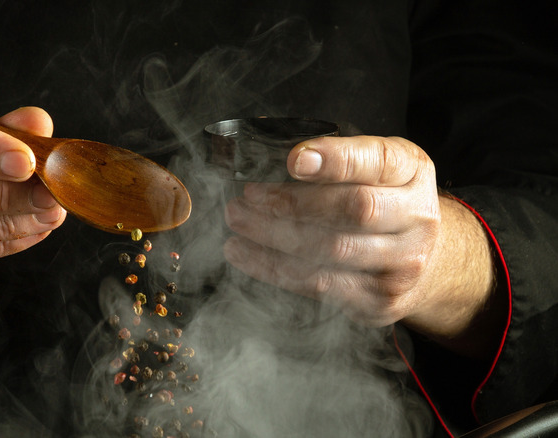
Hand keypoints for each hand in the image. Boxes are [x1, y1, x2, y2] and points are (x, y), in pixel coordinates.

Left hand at [224, 136, 496, 344]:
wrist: (427, 258)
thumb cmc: (384, 200)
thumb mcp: (374, 164)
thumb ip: (338, 157)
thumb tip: (284, 160)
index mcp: (412, 170)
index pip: (376, 161)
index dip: (335, 160)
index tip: (293, 160)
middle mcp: (418, 218)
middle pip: (352, 210)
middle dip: (290, 203)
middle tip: (245, 199)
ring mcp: (404, 264)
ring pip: (332, 251)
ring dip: (272, 238)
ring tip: (237, 224)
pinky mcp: (381, 301)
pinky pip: (321, 286)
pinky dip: (276, 269)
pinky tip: (247, 255)